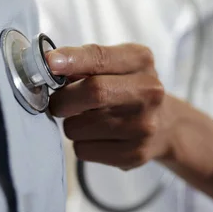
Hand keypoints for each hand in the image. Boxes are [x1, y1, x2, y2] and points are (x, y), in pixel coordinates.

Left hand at [48, 44, 168, 169]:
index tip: (49, 62)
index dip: (72, 59)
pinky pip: (83, 150)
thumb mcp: (116, 64)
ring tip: (86, 118)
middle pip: (92, 92)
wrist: (166, 124)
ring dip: (71, 123)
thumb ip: (84, 62)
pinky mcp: (135, 154)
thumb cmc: (127, 87)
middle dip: (63, 99)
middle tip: (57, 102)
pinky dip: (80, 143)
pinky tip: (96, 136)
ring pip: (79, 126)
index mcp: (140, 60)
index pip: (100, 57)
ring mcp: (144, 125)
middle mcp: (149, 90)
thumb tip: (47, 64)